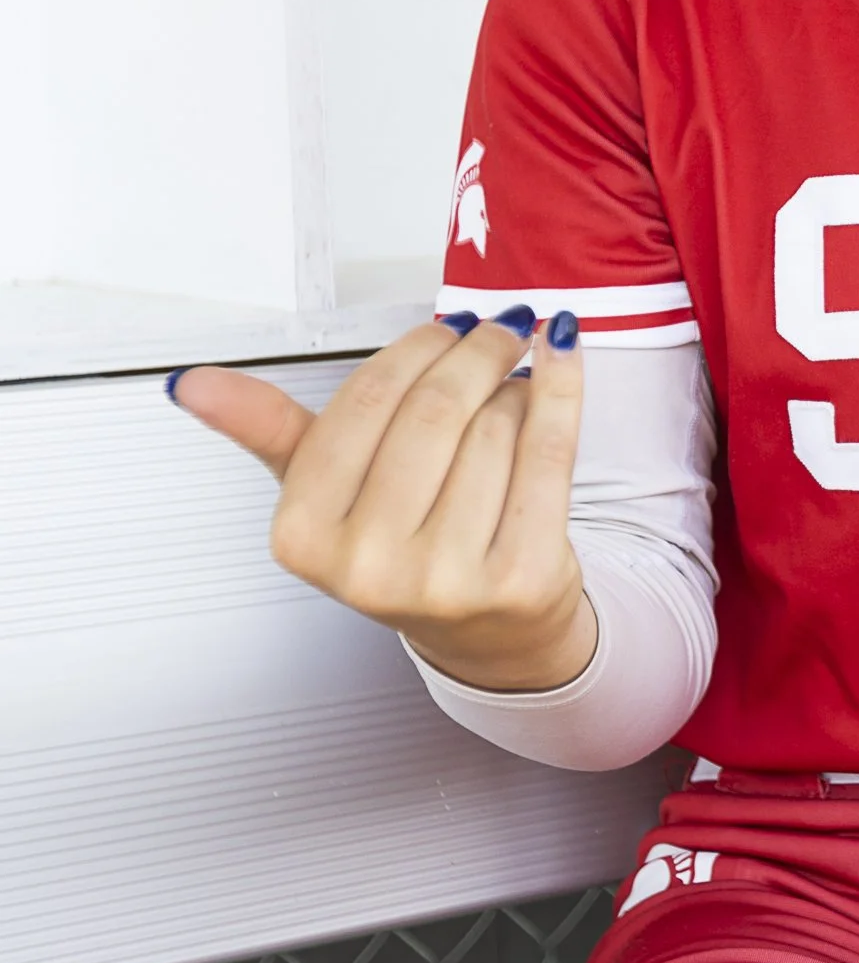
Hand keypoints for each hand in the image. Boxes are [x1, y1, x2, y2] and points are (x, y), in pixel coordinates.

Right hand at [168, 309, 595, 692]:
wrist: (490, 633)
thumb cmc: (405, 548)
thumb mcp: (324, 492)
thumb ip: (266, 428)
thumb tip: (191, 384)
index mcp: (303, 536)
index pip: (364, 402)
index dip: (414, 350)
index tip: (444, 329)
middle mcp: (369, 567)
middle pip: (434, 411)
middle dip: (474, 353)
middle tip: (495, 329)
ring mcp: (446, 580)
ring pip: (494, 427)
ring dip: (515, 384)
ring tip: (515, 383)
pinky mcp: (520, 579)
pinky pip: (548, 454)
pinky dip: (561, 393)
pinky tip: (560, 364)